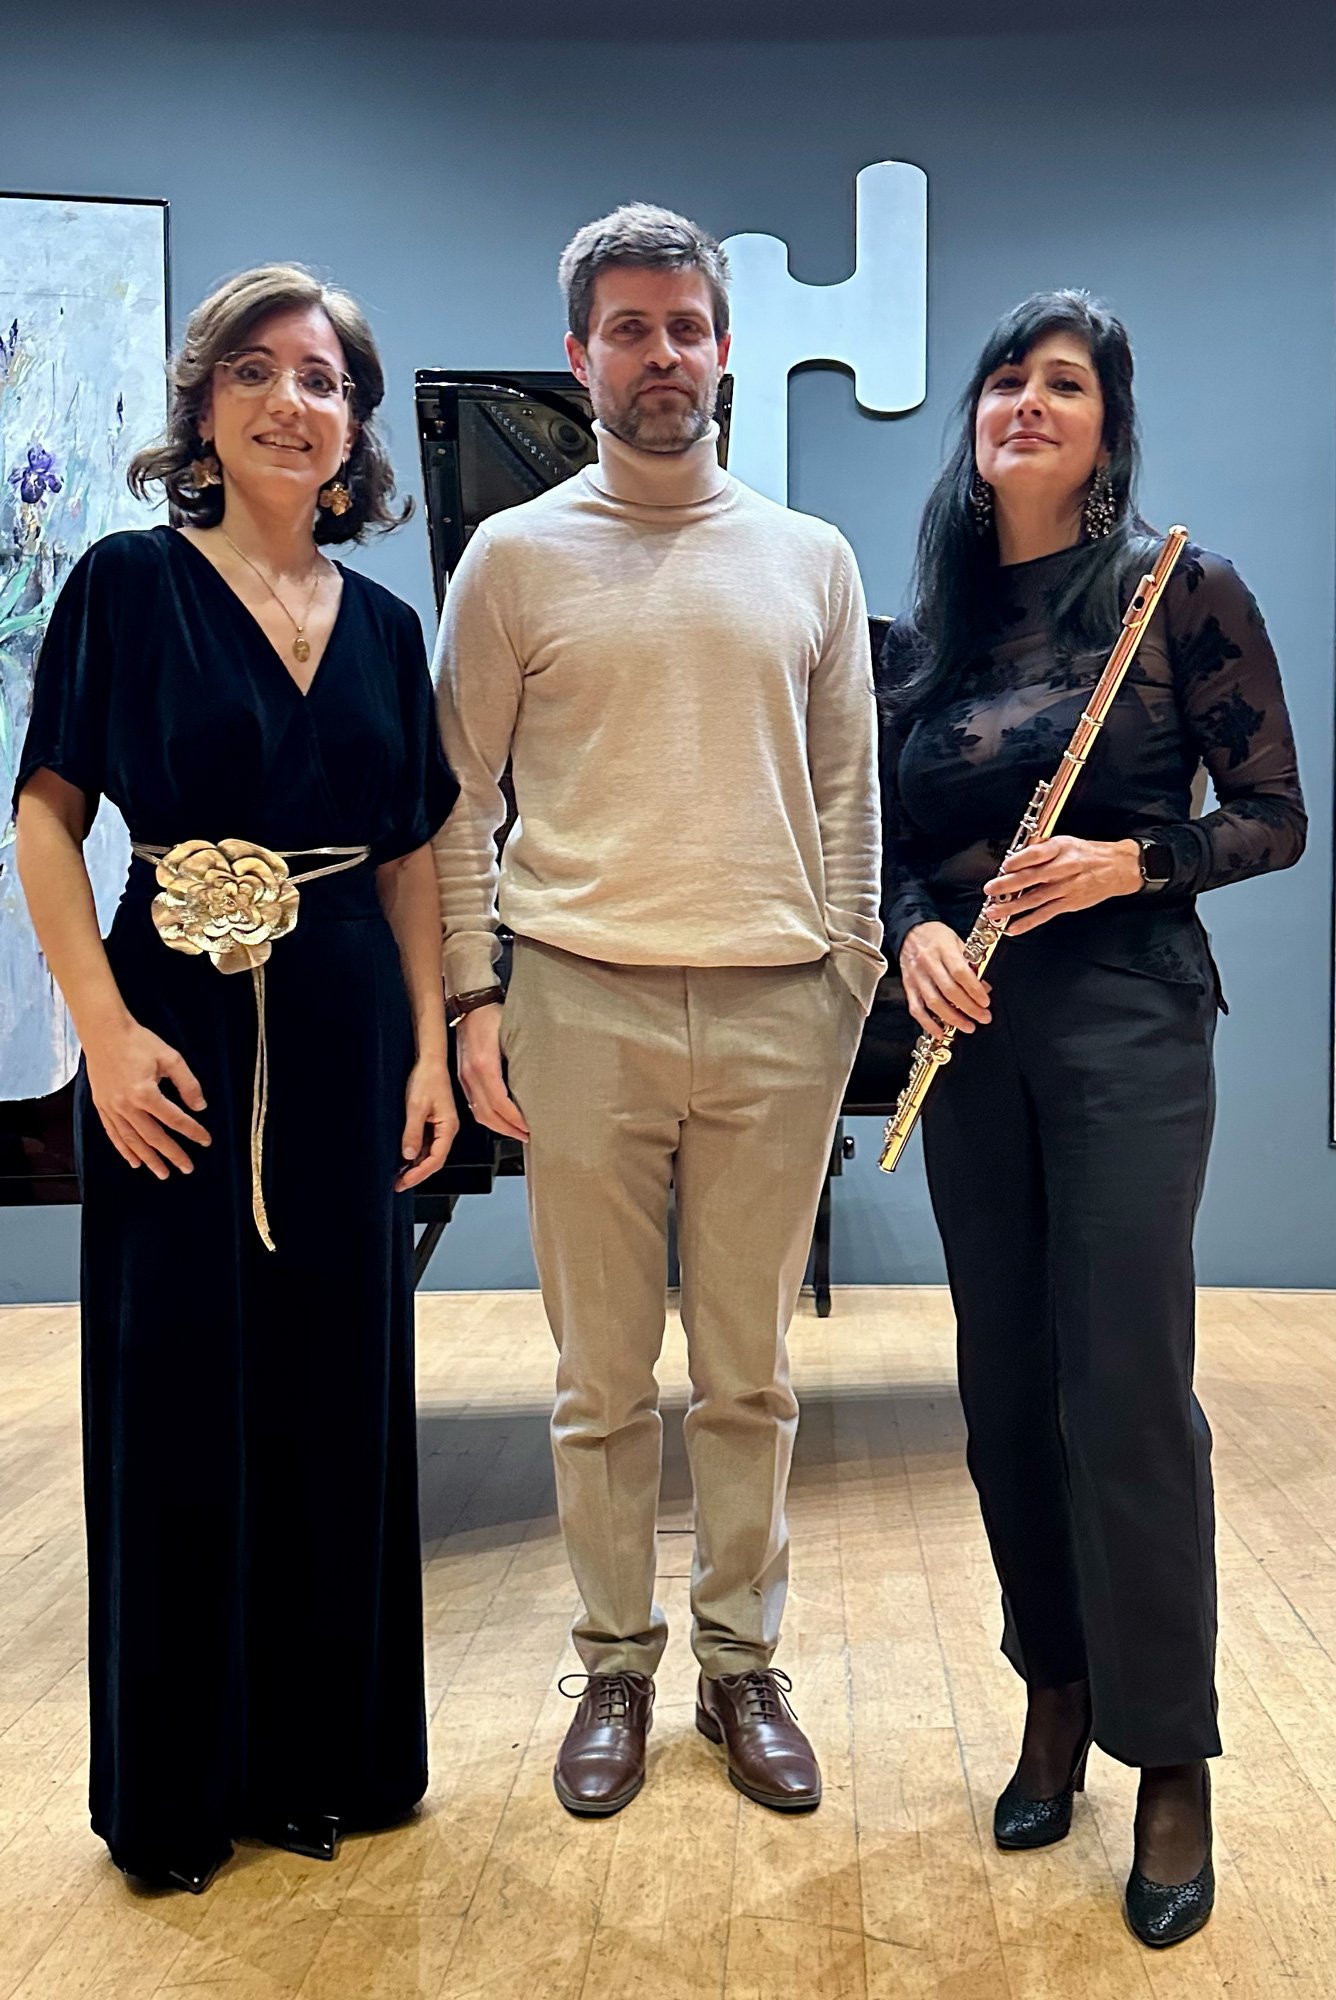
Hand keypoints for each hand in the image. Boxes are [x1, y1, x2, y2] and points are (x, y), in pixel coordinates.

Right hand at [82, 1019, 209, 1177]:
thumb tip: (200, 1107)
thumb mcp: (171, 1058)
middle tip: (186, 1168)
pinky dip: (124, 1150)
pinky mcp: (101, 1106)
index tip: (206, 1141)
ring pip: (132, 1140)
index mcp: (145, 1092)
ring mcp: (111, 1107)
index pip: (175, 1119)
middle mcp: (126, 1105)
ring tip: (162, 1173)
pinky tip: (134, 1161)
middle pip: (153, 1136)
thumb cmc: (138, 1042)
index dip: (192, 1131)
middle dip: (172, 1154)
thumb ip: (187, 1084)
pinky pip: (114, 1134)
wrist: (104, 1032)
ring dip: (149, 1158)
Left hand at [395, 1055, 459, 1191]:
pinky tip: (404, 1159)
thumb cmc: (427, 1079)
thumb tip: (408, 1155)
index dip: (420, 1173)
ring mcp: (440, 1126)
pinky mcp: (433, 1122)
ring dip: (415, 1165)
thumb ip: (412, 1133)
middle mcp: (447, 1129)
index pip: (436, 1158)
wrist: (429, 1061)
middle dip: (417, 1174)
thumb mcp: (416, 1107)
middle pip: (434, 1160)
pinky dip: (415, 1154)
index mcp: (448, 1127)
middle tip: (399, 1184)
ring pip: (429, 1153)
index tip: (405, 1181)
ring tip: (399, 1176)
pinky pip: (426, 1144)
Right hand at [456, 1003, 528, 1141]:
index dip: (516, 1120)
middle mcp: (471, 1074)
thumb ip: (524, 1056)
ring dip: (498, 1126)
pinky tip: (500, 1118)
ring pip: (478, 1112)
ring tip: (516, 1131)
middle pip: (488, 1114)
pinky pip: (473, 1103)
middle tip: (527, 1136)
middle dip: (508, 1130)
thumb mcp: (514, 1032)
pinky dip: (487, 1116)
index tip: (530, 1127)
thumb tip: (544, 1077)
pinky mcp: (463, 1075)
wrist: (470, 1003)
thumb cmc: (492, 1014)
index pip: (500, 1103)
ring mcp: (464, 1076)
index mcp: (484, 1065)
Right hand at [899, 921, 991, 1036]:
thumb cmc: (936, 935)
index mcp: (943, 950)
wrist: (909, 930)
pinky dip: (928, 1023)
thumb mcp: (958, 941)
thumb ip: (971, 963)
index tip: (986, 1002)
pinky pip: (916, 1008)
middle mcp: (928, 964)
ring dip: (952, 1019)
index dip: (974, 990)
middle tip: (983, 1017)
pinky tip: (940, 1031)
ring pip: (934, 1002)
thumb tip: (984, 987)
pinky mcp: (908, 986)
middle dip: (969, 1008)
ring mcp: (917, 977)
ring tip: (968, 1026)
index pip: (960, 973)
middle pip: (949, 991)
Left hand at [984, 836, 1141, 936]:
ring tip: (993, 912)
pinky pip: (1045, 914)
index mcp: (1060, 848)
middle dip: (1008, 885)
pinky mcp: (1069, 903)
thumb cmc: (1087, 853)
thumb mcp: (1065, 842)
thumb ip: (1040, 848)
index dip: (1020, 860)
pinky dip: (1028, 922)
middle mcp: (1063, 868)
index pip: (1037, 854)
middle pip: (1032, 877)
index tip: (1004, 865)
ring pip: (1035, 898)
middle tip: (990, 889)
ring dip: (1012, 907)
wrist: (1118, 868)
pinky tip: (1013, 927)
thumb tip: (1014, 857)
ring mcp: (1066, 888)